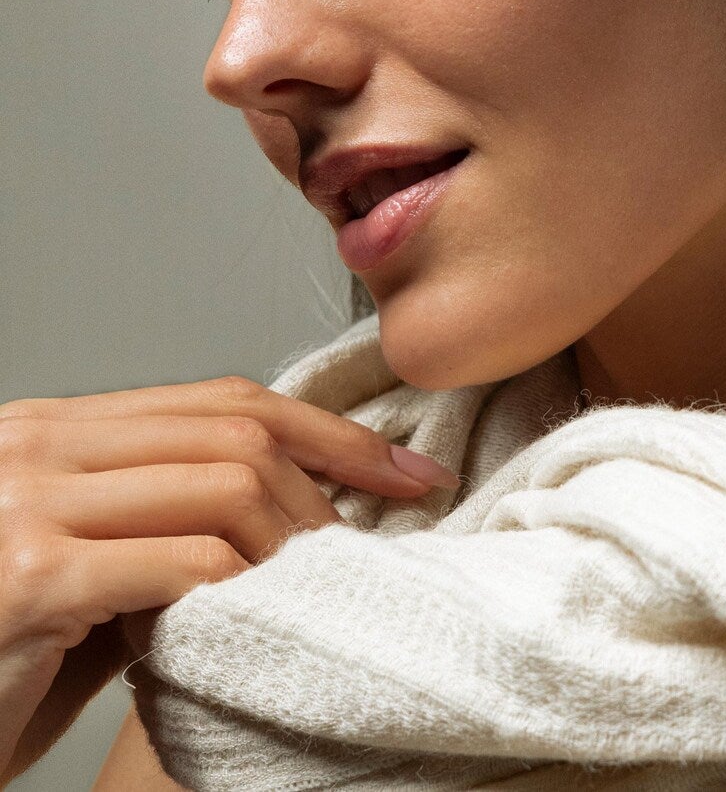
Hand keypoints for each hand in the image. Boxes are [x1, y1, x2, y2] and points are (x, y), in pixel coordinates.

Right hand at [0, 374, 455, 785]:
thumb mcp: (77, 569)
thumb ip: (157, 527)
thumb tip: (289, 520)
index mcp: (47, 431)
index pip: (218, 400)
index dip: (322, 428)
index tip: (396, 466)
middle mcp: (33, 445)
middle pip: (234, 429)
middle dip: (333, 476)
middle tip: (385, 527)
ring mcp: (27, 505)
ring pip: (225, 483)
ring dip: (295, 537)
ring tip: (320, 582)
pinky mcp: (29, 577)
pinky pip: (187, 564)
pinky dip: (245, 589)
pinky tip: (259, 619)